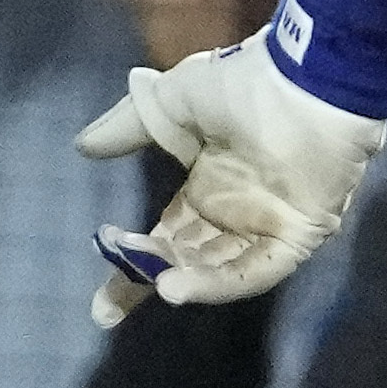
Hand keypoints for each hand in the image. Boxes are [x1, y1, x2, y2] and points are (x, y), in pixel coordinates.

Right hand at [76, 32, 383, 316]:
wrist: (304, 79)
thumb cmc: (244, 84)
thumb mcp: (171, 102)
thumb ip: (128, 128)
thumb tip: (82, 146)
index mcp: (209, 186)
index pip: (165, 238)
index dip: (131, 263)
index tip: (99, 300)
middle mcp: (235, 213)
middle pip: (186, 260)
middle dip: (148, 281)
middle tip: (108, 308)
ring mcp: (266, 227)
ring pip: (220, 270)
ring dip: (187, 283)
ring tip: (155, 289)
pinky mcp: (296, 236)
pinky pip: (257, 270)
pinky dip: (221, 283)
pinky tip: (180, 286)